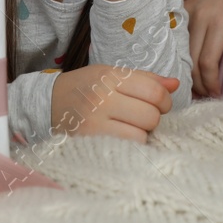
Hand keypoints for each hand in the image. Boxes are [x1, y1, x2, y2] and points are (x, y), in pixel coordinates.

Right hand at [51, 65, 177, 142]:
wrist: (47, 103)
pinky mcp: (89, 142)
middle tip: (141, 116)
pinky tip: (121, 137)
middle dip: (153, 118)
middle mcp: (101, 98)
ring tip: (128, 127)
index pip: (154, 92)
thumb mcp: (112, 74)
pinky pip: (127, 149)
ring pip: (141, 135)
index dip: (165, 100)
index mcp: (109, 76)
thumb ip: (145, 79)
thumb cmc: (86, 87)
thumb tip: (175, 84)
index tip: (160, 104)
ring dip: (141, 134)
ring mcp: (94, 123)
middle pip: (151, 115)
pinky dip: (130, 145)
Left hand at [184, 0, 222, 97]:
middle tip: (195, 97)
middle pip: (180, 55)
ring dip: (200, 85)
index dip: (178, 65)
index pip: (172, 42)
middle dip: (186, 80)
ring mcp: (202, 16)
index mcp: (185, 3)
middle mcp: (188, 9)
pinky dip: (211, 81)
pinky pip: (207, 61)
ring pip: (192, 62)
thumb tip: (199, 40)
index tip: (186, 82)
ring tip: (208, 97)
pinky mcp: (219, 24)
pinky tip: (217, 90)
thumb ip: (204, 13)